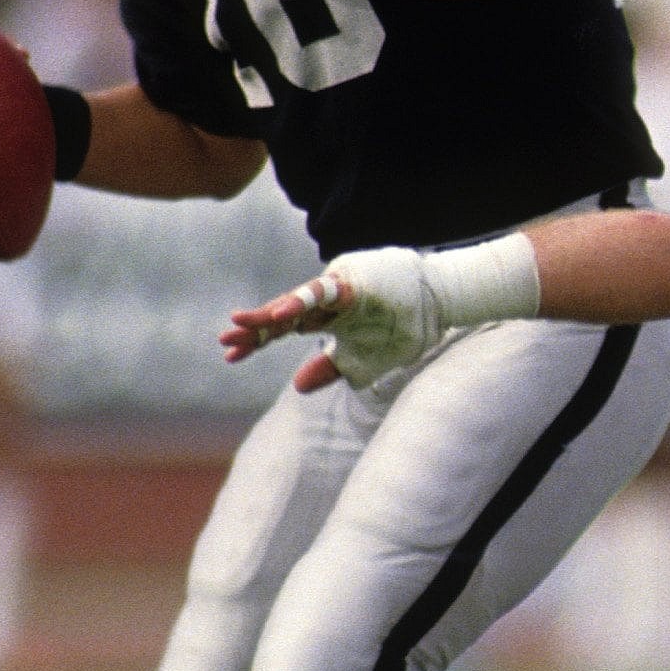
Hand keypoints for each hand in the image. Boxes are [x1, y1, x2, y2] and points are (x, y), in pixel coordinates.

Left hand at [221, 247, 442, 390]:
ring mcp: (341, 288)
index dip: (256, 342)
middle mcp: (328, 300)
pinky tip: (284, 312)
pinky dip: (304, 301)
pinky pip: (326, 292)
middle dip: (255, 330)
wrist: (444, 301)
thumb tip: (297, 386)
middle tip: (225, 343)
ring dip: (272, 314)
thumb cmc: (406, 327)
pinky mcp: (357, 283)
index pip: (283, 329)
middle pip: (284, 315)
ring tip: (243, 323)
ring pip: (299, 299)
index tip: (229, 357)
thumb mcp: (364, 359)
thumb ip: (331, 368)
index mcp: (328, 316)